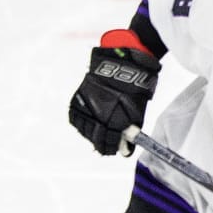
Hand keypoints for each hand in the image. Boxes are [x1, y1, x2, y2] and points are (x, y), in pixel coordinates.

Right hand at [69, 31, 159, 155]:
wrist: (123, 61)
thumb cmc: (135, 87)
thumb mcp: (137, 112)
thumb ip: (129, 130)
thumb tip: (124, 148)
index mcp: (112, 118)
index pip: (107, 141)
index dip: (110, 148)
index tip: (113, 151)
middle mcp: (96, 112)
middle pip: (93, 136)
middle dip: (100, 143)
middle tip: (105, 146)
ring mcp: (86, 103)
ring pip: (83, 127)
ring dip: (89, 133)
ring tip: (96, 135)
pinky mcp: (79, 95)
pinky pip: (75, 114)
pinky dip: (80, 122)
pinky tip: (86, 124)